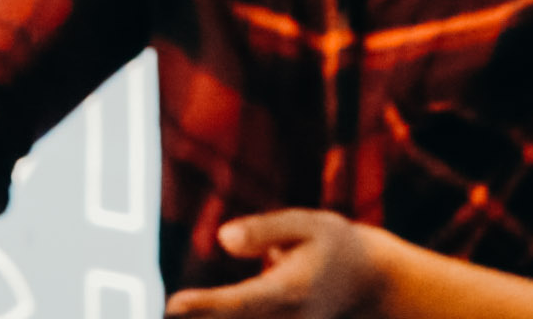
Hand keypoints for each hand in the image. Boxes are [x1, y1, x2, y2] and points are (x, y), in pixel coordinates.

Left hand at [164, 211, 388, 318]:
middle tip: (161, 311)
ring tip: (163, 312)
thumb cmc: (335, 245)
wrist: (370, 282)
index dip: (206, 306)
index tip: (174, 304)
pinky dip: (220, 316)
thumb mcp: (307, 224)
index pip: (241, 302)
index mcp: (292, 290)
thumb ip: (264, 230)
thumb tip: (222, 238)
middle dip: (199, 318)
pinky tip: (189, 314)